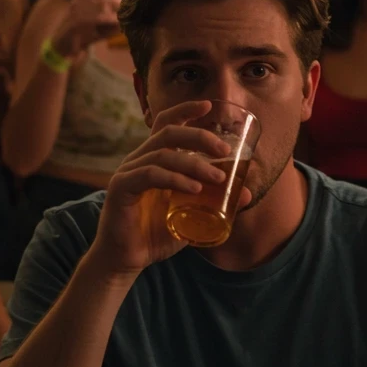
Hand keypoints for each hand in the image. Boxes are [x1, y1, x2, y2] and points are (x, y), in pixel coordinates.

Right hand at [50, 0, 124, 59]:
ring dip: (114, 16)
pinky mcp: (73, 25)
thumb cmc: (82, 35)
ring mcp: (74, 13)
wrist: (62, 48)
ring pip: (99, 9)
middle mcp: (76, 3)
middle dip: (116, 4)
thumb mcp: (98, 25)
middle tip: (127, 11)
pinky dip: (107, 23)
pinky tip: (115, 26)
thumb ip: (110, 19)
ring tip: (122, 21)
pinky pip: (94, 21)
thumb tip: (127, 15)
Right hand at [90, 100, 252, 279]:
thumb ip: (215, 203)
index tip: (209, 105)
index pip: (166, 124)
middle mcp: (139, 160)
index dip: (185, 110)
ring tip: (217, 176)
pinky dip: (175, 178)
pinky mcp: (121, 188)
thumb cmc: (155, 235)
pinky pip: (150, 174)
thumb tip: (246, 193)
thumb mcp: (191, 217)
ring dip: (194, 162)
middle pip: (168, 132)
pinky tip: (194, 187)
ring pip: (163, 153)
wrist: (125, 261)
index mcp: (153, 159)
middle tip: (224, 149)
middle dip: (199, 136)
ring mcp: (128, 172)